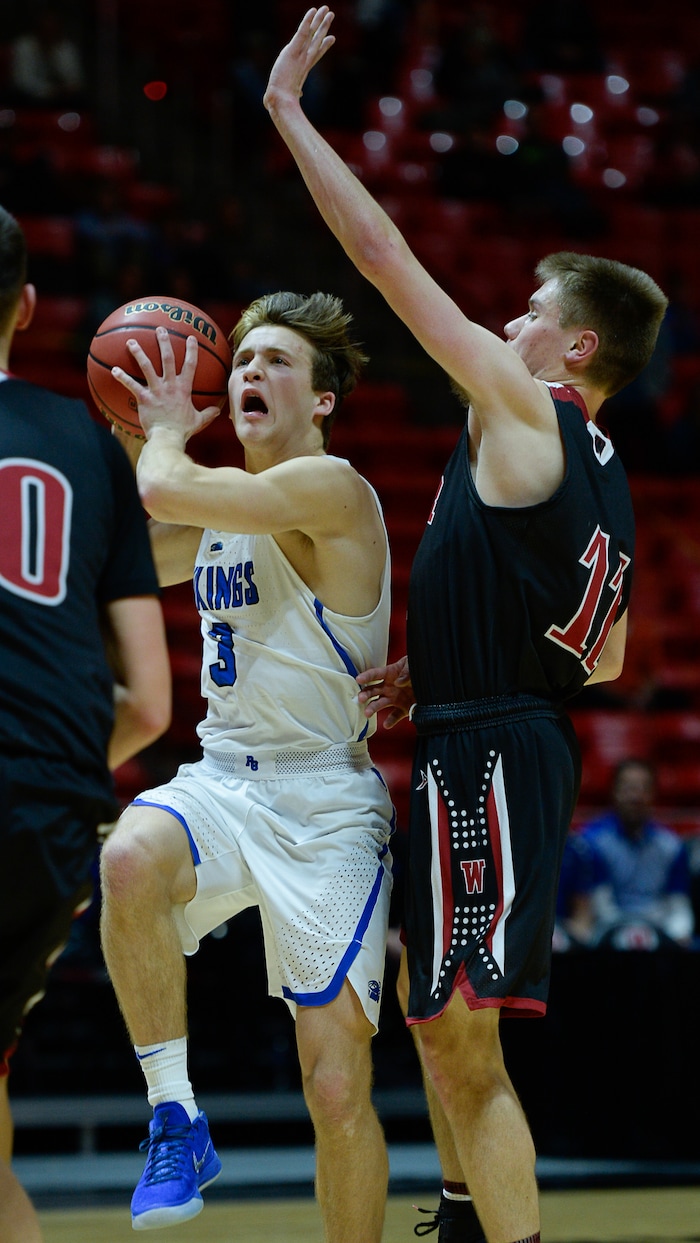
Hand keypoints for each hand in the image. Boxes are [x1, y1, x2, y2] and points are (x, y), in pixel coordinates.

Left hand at [111, 328, 219, 443]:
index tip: (190, 338)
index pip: (190, 365)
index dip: (191, 350)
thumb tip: (218, 410)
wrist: (168, 438)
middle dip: (164, 342)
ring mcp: (156, 390)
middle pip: (168, 359)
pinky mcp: (144, 398)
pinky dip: (122, 377)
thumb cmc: (182, 430)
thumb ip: (208, 413)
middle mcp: (170, 385)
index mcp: (184, 389)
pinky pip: (131, 385)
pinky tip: (114, 370)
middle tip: (160, 329)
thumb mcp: (199, 421)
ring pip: (146, 366)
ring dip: (139, 352)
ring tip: (131, 342)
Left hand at [264, 6, 334, 112]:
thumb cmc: (282, 101)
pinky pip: (302, 32)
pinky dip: (307, 21)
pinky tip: (313, 10)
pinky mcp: (293, 50)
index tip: (332, 38)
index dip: (324, 45)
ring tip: (327, 9)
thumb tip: (299, 95)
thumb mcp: (290, 93)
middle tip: (331, 15)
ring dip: (320, 20)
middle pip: (317, 39)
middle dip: (324, 26)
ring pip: (312, 34)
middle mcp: (304, 60)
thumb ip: (295, 91)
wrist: (281, 101)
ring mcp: (300, 55)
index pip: (316, 53)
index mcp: (304, 68)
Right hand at [357, 656, 413, 728]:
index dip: (366, 676)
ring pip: (380, 703)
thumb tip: (398, 682)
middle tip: (361, 698)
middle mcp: (389, 687)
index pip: (375, 674)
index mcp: (390, 674)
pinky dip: (391, 721)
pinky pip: (395, 716)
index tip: (358, 679)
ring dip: (373, 708)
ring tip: (367, 713)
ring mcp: (395, 698)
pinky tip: (387, 724)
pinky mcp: (404, 709)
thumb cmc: (420, 667)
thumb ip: (406, 671)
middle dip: (365, 694)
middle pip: (373, 691)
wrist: (434, 682)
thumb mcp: (413, 663)